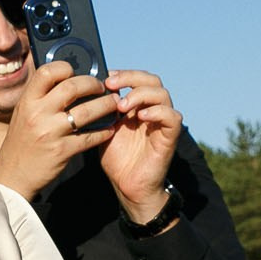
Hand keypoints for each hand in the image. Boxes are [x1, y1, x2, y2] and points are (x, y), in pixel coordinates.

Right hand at [0, 61, 116, 200]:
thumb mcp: (23, 114)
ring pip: (87, 111)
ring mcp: (50, 132)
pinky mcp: (61, 151)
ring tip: (114, 104)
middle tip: (102, 88)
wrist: (13, 175)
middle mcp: (37, 114)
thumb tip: (68, 80)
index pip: (48, 72)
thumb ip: (41, 97)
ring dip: (106, 106)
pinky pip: (89, 137)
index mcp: (27, 101)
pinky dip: (103, 132)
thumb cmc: (22, 142)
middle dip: (93, 84)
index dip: (66, 68)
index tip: (77, 73)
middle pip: (73, 87)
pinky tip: (109, 130)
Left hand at [97, 69, 183, 223]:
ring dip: (140, 94)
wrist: (126, 186)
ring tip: (122, 105)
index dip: (123, 74)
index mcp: (137, 106)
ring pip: (163, 94)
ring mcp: (162, 122)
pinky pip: (172, 117)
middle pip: (152, 80)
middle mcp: (152, 110)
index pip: (138, 78)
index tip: (105, 77)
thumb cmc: (116, 158)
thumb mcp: (104, 129)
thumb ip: (102, 111)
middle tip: (111, 85)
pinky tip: (140, 116)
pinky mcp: (169, 136)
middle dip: (131, 77)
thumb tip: (88, 91)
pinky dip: (157, 112)